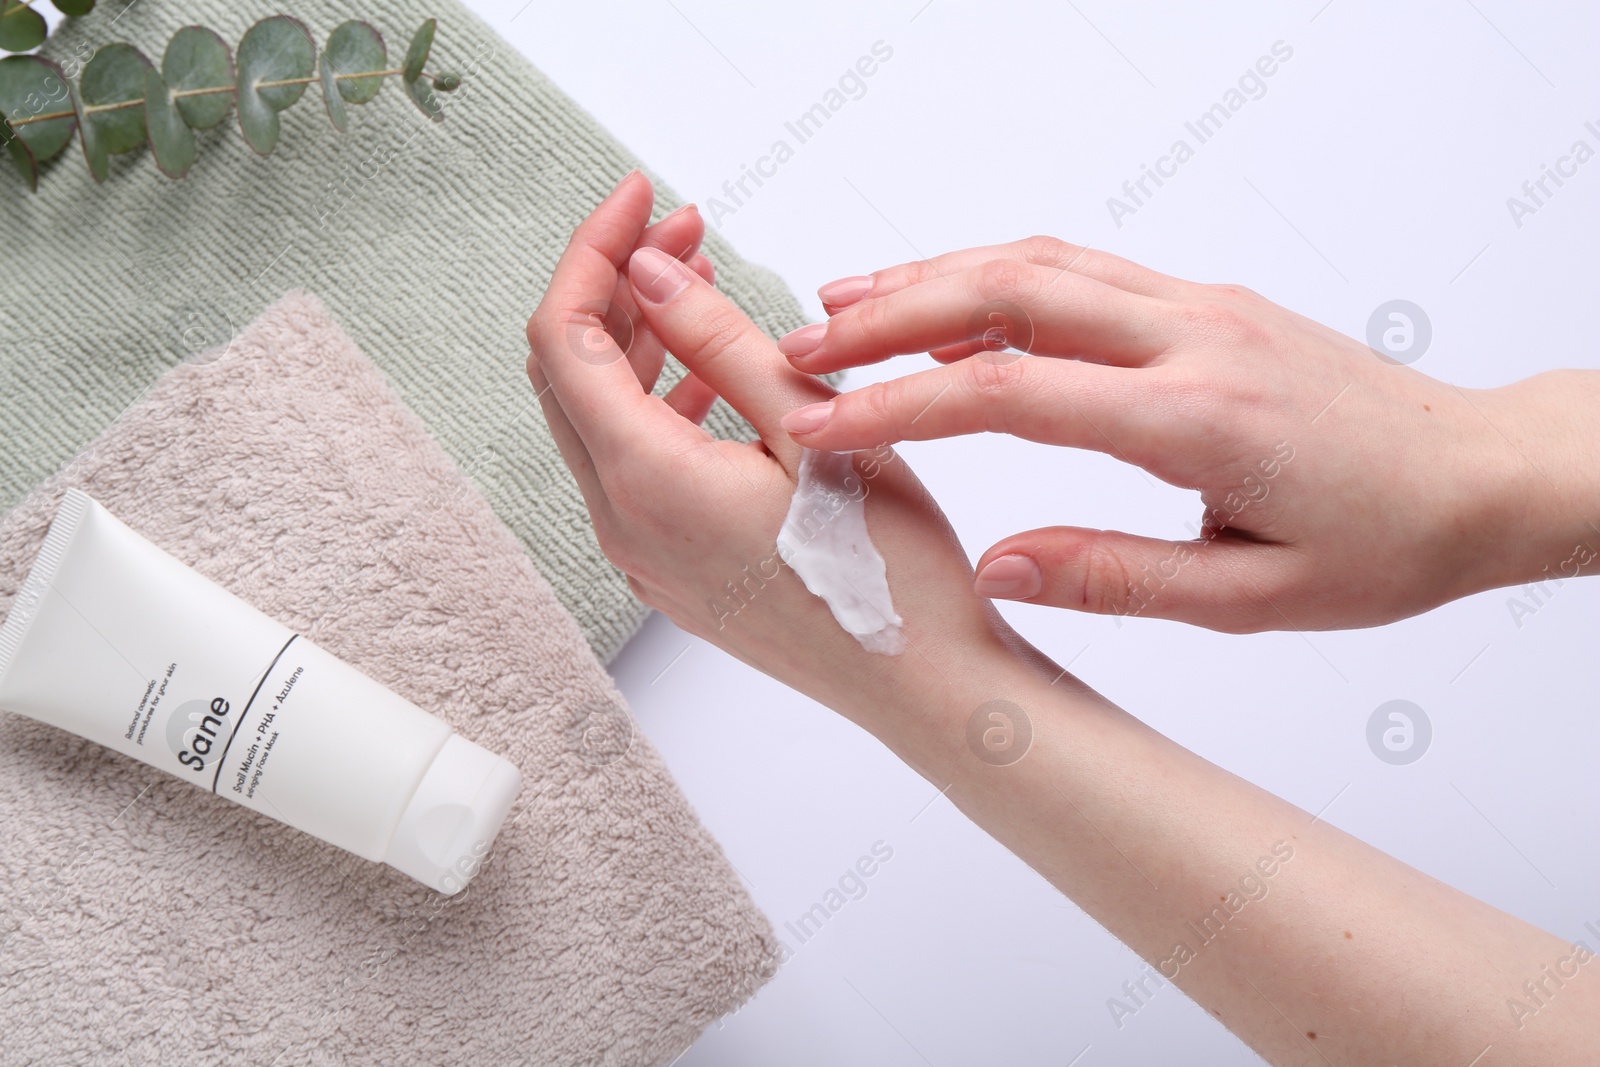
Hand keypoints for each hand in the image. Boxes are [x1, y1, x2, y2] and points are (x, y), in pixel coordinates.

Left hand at [524, 174, 1029, 760]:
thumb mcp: (812, 428)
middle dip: (616, 288)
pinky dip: (657, 406)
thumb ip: (720, 341)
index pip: (567, 337)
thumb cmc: (888, 572)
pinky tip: (714, 379)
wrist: (919, 685)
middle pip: (572, 375)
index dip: (593, 252)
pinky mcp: (671, 571)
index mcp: (647, 481)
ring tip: (706, 288)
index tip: (643, 198)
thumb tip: (648, 271)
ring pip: (600, 422)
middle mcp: (622, 523)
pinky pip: (632, 469)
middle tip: (685, 231)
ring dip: (639, 344)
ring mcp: (641, 555)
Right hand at [775, 237, 1599, 631]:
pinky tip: (944, 301)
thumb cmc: (1383, 540)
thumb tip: (995, 567)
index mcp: (1198, 418)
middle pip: (1006, 293)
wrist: (1477, 473)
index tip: (818, 429)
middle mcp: (1190, 337)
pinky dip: (991, 277)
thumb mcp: (1253, 597)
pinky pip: (1076, 270)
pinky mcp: (1200, 300)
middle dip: (886, 318)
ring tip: (839, 309)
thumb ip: (1115, 578)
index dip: (899, 407)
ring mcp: (1196, 304)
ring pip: (1035, 263)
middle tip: (797, 351)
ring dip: (928, 279)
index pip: (1011, 393)